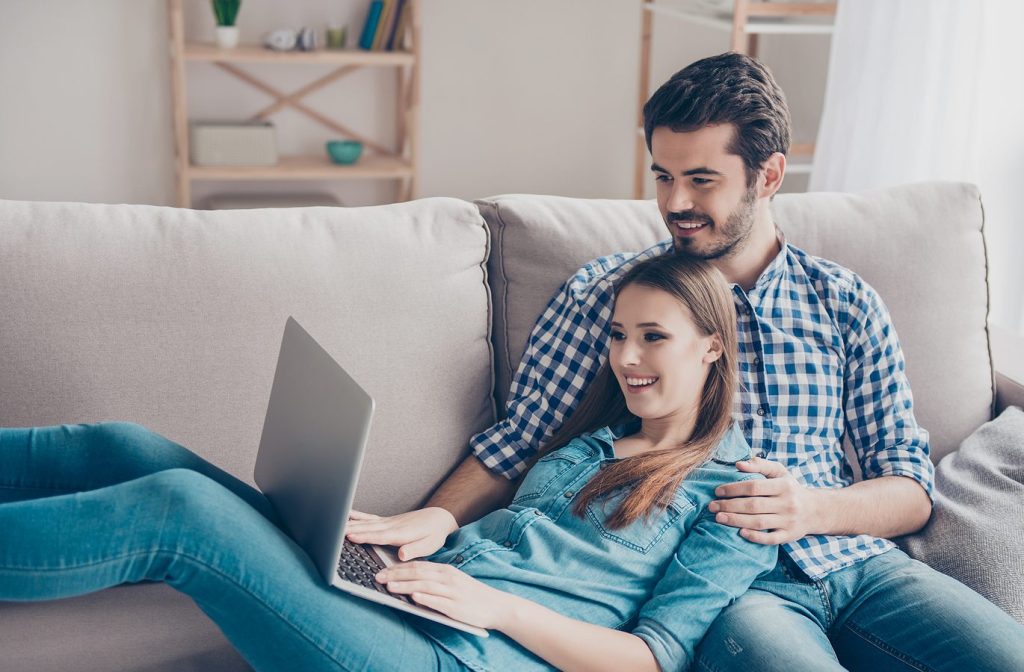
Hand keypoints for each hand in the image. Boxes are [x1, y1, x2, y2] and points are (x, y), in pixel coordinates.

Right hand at [344, 507, 458, 560]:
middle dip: (351, 530)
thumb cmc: (434, 534)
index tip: (350, 537)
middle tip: (333, 531)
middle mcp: (392, 525)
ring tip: (334, 524)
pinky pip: (369, 518)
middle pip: (368, 528)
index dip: (365, 536)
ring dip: (350, 523)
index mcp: (401, 533)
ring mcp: (388, 522)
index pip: (380, 536)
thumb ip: (415, 549)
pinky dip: (357, 516)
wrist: (439, 518)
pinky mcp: (387, 521)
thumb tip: (401, 554)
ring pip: (366, 522)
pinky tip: (346, 514)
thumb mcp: (430, 545)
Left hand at [375, 561, 510, 629]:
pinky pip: (438, 601)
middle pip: (418, 574)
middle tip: (378, 577)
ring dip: (405, 586)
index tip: (381, 570)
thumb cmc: (471, 595)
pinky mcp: (456, 607)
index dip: (397, 568)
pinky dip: (425, 598)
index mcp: (445, 570)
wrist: (496, 605)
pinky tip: (414, 597)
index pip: (417, 566)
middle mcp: (447, 578)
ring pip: (425, 586)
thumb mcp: (452, 581)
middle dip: (396, 575)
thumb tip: (410, 582)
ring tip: (389, 587)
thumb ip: (433, 580)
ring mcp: (452, 592)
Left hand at [708, 456, 818, 544]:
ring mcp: (789, 521)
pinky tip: (740, 533)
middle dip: (729, 506)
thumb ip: (760, 465)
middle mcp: (787, 504)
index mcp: (784, 486)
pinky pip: (770, 539)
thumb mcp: (779, 472)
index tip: (717, 491)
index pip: (754, 487)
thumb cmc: (790, 488)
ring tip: (718, 518)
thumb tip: (738, 464)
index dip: (733, 489)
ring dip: (736, 521)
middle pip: (753, 506)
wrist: (815, 510)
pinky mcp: (789, 536)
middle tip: (711, 506)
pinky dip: (755, 537)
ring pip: (759, 522)